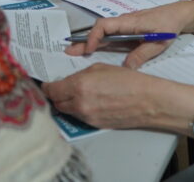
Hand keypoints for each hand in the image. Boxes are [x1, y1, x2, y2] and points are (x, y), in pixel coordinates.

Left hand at [44, 64, 193, 132]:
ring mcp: (86, 117)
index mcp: (79, 86)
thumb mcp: (99, 68)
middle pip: (56, 102)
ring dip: (67, 103)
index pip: (51, 90)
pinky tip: (88, 102)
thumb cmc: (127, 80)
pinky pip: (79, 117)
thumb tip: (68, 80)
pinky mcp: (94, 125)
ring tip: (74, 94)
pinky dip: (78, 110)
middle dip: (56, 95)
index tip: (47, 83)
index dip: (47, 86)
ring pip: (67, 111)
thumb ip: (79, 74)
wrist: (147, 101)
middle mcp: (79, 103)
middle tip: (60, 88)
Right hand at [64, 2, 193, 67]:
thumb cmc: (169, 26)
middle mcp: (123, 22)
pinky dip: (99, 43)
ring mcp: (124, 26)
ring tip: (74, 53)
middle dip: (83, 40)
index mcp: (128, 22)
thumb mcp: (158, 42)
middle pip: (99, 30)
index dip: (93, 37)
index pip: (104, 26)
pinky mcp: (127, 31)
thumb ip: (142, 54)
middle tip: (68, 51)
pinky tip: (92, 51)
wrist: (178, 15)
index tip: (88, 50)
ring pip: (103, 34)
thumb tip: (126, 69)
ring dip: (89, 42)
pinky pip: (109, 36)